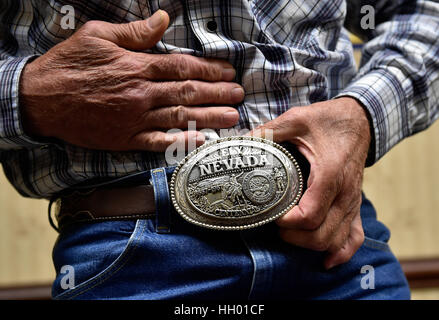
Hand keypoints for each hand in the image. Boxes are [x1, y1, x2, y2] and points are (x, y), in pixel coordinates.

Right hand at [20, 10, 243, 150]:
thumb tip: (163, 19)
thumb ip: (134, 32)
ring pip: (180, 117)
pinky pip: (160, 142)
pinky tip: (203, 142)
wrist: (41, 100)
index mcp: (137, 67)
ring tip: (232, 118)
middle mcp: (142, 94)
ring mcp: (135, 119)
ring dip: (209, 117)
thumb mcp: (97, 36)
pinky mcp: (126, 138)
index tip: (227, 71)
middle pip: (188, 93)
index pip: (182, 67)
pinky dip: (182, 142)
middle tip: (238, 95)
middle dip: (217, 93)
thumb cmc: (69, 65)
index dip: (208, 69)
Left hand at [250, 97, 370, 268]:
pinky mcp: (355, 205)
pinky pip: (354, 237)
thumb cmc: (328, 120)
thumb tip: (240, 142)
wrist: (359, 119)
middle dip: (295, 238)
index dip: (287, 222)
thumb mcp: (297, 119)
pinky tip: (327, 261)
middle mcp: (345, 193)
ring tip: (290, 236)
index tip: (271, 215)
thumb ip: (269, 131)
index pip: (309, 215)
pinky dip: (342, 253)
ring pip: (336, 241)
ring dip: (311, 246)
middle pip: (321, 235)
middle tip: (275, 226)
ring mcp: (353, 202)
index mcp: (330, 174)